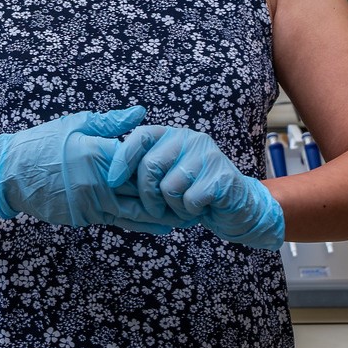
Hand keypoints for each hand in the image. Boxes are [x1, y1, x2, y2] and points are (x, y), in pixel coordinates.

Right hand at [0, 107, 183, 233]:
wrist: (11, 173)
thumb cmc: (44, 142)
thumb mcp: (77, 124)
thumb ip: (112, 122)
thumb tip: (141, 114)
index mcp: (98, 155)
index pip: (138, 164)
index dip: (161, 168)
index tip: (182, 170)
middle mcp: (97, 182)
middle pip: (140, 194)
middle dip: (166, 200)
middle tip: (193, 203)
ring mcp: (90, 203)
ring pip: (131, 214)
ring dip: (157, 218)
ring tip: (181, 222)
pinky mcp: (83, 216)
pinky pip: (116, 221)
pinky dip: (137, 225)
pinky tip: (155, 227)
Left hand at [106, 125, 285, 250]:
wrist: (236, 208)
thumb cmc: (193, 192)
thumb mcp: (166, 174)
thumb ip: (144, 169)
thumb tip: (110, 176)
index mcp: (172, 135)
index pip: (140, 136)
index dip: (123, 159)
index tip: (112, 182)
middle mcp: (189, 139)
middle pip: (150, 166)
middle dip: (148, 195)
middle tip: (157, 208)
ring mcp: (208, 155)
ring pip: (169, 187)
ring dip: (172, 206)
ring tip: (185, 205)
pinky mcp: (221, 177)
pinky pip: (189, 200)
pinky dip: (190, 212)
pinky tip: (201, 208)